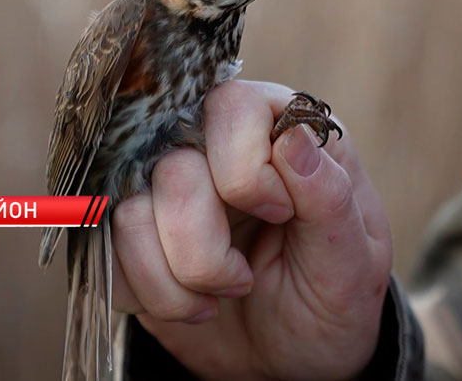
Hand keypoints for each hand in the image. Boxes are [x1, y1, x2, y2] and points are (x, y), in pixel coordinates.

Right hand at [111, 80, 392, 379]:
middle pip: (173, 167)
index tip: (279, 214)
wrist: (291, 357)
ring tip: (221, 297)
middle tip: (244, 280)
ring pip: (129, 212)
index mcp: (278, 129)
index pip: (232, 106)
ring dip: (179, 279)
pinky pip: (106, 251)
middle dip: (207, 249)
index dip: (245, 168)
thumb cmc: (331, 297)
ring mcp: (165, 187)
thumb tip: (293, 138)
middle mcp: (213, 146)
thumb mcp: (354, 259)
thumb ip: (330, 197)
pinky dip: (150, 295)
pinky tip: (191, 305)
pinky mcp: (131, 231)